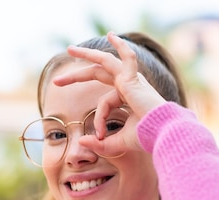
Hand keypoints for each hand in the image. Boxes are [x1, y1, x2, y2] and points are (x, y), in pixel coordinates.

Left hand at [52, 32, 165, 152]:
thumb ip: (100, 144)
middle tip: (58, 80)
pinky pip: (127, 58)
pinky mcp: (134, 79)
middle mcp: (130, 85)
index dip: (98, 120)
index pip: (104, 102)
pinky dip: (121, 46)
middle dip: (78, 75)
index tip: (98, 136)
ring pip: (105, 62)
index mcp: (128, 97)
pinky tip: (111, 35)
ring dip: (87, 54)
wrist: (161, 136)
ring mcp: (132, 80)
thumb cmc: (145, 139)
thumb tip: (82, 142)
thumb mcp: (117, 143)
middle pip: (99, 73)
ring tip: (70, 49)